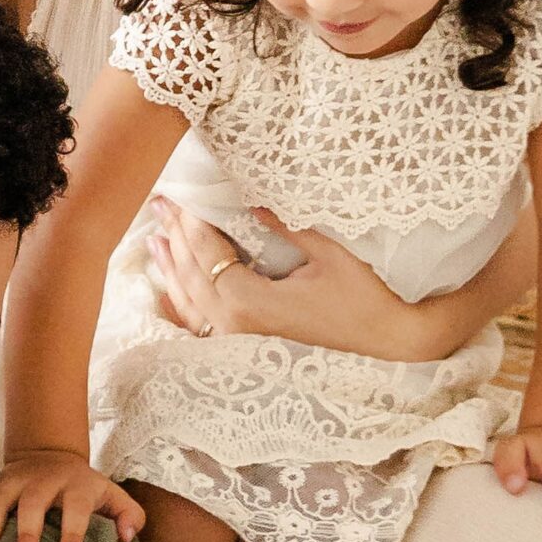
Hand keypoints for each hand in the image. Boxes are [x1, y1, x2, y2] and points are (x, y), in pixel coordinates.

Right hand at [0, 450, 144, 541]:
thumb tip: (126, 538)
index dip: (73, 531)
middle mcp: (43, 478)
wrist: (50, 457)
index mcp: (76, 484)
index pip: (76, 506)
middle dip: (27, 531)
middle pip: (33, 501)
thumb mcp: (113, 496)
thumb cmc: (84, 490)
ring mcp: (14, 478)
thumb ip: (130, 516)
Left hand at [148, 201, 434, 360]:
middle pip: (191, 274)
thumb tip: (253, 202)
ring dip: (171, 267)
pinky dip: (181, 302)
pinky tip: (168, 290)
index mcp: (248, 302)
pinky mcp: (246, 347)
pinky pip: (201, 324)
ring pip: (190, 301)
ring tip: (155, 237)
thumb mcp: (328, 255)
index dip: (193, 221)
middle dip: (175, 236)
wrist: (387, 345)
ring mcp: (237, 341)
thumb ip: (285, 228)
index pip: (206, 253)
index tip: (184, 193)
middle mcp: (233, 325)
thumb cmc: (363, 299)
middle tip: (161, 203)